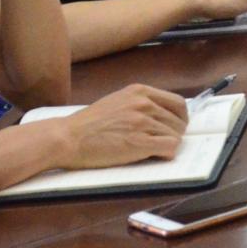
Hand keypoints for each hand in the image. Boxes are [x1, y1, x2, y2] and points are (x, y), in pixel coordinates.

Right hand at [51, 84, 188, 169]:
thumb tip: (164, 116)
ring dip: (167, 145)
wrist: (66, 138)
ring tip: (151, 151)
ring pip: (175, 135)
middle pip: (179, 121)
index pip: (178, 103)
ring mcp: (142, 121)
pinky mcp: (139, 141)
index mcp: (140, 91)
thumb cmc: (88, 124)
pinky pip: (169, 147)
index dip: (180, 119)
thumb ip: (140, 104)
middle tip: (161, 144)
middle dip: (174, 134)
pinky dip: (166, 154)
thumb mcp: (117, 102)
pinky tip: (155, 156)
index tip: (174, 128)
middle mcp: (144, 103)